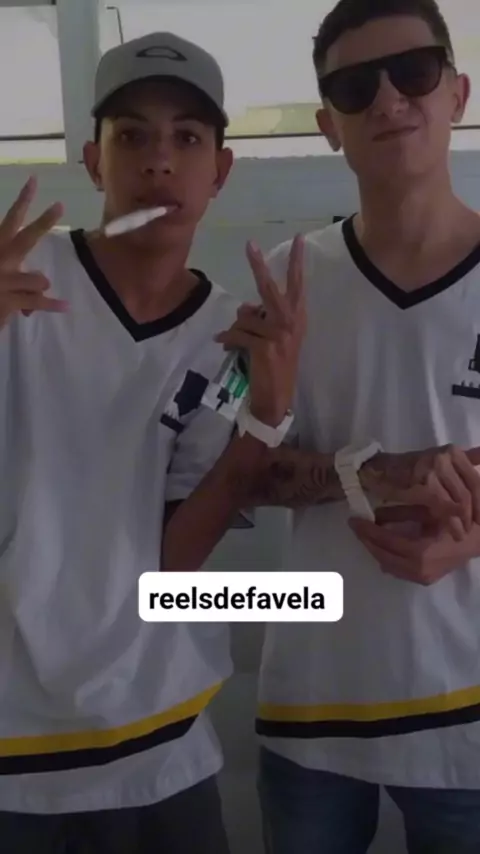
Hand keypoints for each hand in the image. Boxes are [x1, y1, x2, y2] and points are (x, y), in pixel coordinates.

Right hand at [0, 176, 66, 328]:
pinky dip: (53, 305)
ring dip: (39, 285)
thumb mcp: (0, 266)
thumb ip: (16, 267)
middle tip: (60, 206)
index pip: (11, 220)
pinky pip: (37, 301)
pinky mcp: (8, 301)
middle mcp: (0, 259)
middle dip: (44, 223)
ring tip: (41, 288)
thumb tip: (30, 270)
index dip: (23, 201)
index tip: (34, 180)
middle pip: (26, 238)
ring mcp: (4, 281)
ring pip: (39, 280)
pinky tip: (66, 306)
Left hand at [215, 236, 304, 425]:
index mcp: (298, 318)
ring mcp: (278, 335)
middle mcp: (291, 322)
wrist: (277, 397)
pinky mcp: (264, 347)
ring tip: (236, 340)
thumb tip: (247, 308)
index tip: (299, 238)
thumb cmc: (276, 366)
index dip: (297, 261)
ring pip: (245, 316)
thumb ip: (266, 318)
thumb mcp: (278, 338)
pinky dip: (226, 338)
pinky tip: (223, 344)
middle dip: (258, 265)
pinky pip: (237, 333)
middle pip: (270, 287)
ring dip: (236, 328)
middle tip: (249, 244)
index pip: (298, 284)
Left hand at [349, 504, 479, 585]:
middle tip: (355, 526)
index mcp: (420, 553)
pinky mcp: (423, 580)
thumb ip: (400, 514)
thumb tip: (375, 513)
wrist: (478, 541)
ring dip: (374, 550)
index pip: (385, 542)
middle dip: (366, 540)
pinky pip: (397, 570)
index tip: (353, 520)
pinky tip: (380, 546)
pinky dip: (386, 558)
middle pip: (382, 556)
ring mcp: (421, 578)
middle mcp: (418, 570)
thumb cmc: (456, 522)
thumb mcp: (428, 513)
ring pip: (387, 566)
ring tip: (365, 534)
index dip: (367, 531)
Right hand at [360, 444, 479, 536]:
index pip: (475, 479)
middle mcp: (445, 457)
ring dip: (462, 521)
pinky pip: (443, 505)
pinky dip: (451, 520)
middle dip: (473, 514)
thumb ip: (467, 457)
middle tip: (472, 529)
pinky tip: (452, 530)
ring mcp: (434, 469)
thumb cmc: (409, 468)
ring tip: (461, 534)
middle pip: (470, 491)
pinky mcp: (424, 483)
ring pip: (459, 500)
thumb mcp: (441, 460)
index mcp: (453, 452)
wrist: (378, 469)